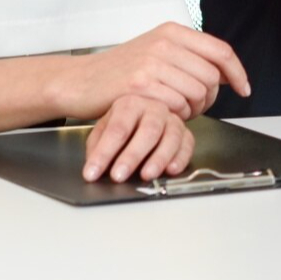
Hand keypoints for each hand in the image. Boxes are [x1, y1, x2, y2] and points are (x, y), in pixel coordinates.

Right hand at [48, 22, 249, 121]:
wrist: (81, 81)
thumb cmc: (120, 71)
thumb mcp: (158, 52)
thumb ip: (190, 56)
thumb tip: (226, 73)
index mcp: (173, 32)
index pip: (221, 51)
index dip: (238, 73)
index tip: (244, 88)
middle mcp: (164, 44)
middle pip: (212, 77)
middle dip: (209, 99)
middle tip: (193, 106)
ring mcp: (151, 63)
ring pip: (197, 94)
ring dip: (191, 110)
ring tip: (174, 109)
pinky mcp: (139, 85)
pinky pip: (176, 106)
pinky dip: (174, 116)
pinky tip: (161, 112)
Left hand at [82, 94, 196, 182]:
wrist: (141, 117)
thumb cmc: (121, 125)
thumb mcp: (102, 132)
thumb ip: (97, 149)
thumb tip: (92, 169)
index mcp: (130, 104)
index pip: (118, 129)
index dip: (104, 152)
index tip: (93, 172)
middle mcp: (154, 108)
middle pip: (148, 130)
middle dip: (132, 155)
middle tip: (119, 175)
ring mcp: (172, 119)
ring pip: (171, 137)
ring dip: (159, 158)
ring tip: (146, 175)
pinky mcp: (186, 133)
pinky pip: (188, 144)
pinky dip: (181, 158)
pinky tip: (171, 170)